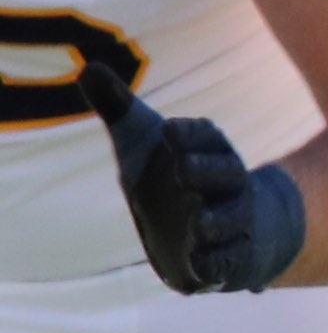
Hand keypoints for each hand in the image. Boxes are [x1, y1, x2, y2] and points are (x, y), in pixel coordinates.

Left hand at [78, 63, 304, 293]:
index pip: (207, 136)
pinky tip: (200, 265)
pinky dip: (219, 263)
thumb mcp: (146, 142)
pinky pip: (231, 260)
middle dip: (207, 172)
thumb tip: (86, 67)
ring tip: (197, 225)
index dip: (190, 134)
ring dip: (217, 222)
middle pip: (227, 173)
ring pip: (234, 219)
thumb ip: (118, 107)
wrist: (231, 227)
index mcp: (210, 150)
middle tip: (181, 171)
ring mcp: (236, 222)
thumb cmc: (181, 176)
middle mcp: (230, 184)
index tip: (168, 133)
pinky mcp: (234, 257)